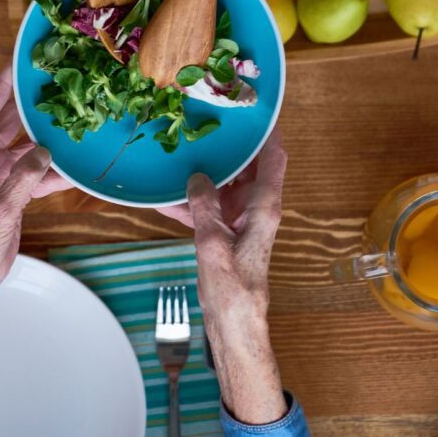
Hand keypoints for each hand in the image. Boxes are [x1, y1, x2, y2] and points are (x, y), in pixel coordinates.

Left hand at [0, 67, 68, 355]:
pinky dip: (54, 172)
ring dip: (46, 139)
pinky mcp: (11, 193)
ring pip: (26, 149)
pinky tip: (75, 166)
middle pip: (7, 126)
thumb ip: (22, 180)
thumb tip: (45, 152)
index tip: (14, 66)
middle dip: (27, 106)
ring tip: (70, 118)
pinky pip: (36, 175)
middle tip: (49, 84)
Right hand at [164, 131, 287, 423]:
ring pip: (222, 185)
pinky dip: (188, 202)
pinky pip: (206, 208)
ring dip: (202, 173)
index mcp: (264, 208)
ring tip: (178, 152)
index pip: (274, 159)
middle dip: (227, 146)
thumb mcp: (213, 245)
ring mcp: (239, 221)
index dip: (268, 131)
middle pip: (245, 167)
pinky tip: (163, 194)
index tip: (255, 107)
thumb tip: (196, 177)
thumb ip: (205, 207)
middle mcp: (255, 210)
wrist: (233, 329)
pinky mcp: (223, 235)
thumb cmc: (233, 292)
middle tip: (204, 121)